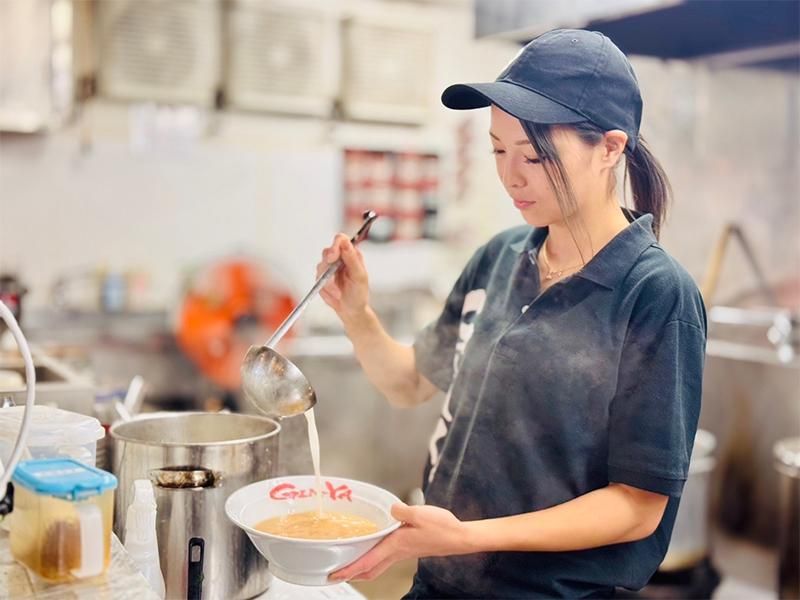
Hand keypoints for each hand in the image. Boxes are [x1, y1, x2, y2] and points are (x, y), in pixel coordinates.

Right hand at [316, 233, 369, 320]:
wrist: (351, 310)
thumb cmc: (358, 294)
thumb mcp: (359, 277)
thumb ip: (352, 259)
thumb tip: (346, 243)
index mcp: (352, 255)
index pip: (341, 240)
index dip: (335, 245)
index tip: (332, 257)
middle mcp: (340, 258)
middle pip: (328, 251)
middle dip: (328, 264)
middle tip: (331, 277)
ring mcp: (330, 267)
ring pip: (321, 265)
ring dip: (328, 280)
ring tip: (337, 291)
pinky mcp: (322, 276)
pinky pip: (317, 276)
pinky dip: (324, 286)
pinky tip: (333, 292)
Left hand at [328, 503, 471, 582]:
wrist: (458, 537)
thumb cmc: (442, 527)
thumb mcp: (420, 514)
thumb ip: (401, 511)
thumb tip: (390, 509)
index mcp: (395, 545)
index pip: (367, 562)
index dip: (349, 570)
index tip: (334, 575)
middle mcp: (397, 552)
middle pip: (369, 570)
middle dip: (352, 573)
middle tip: (337, 574)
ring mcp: (402, 552)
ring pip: (377, 565)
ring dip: (362, 567)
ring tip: (349, 564)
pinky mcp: (408, 548)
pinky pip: (385, 558)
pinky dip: (373, 559)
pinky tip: (373, 550)